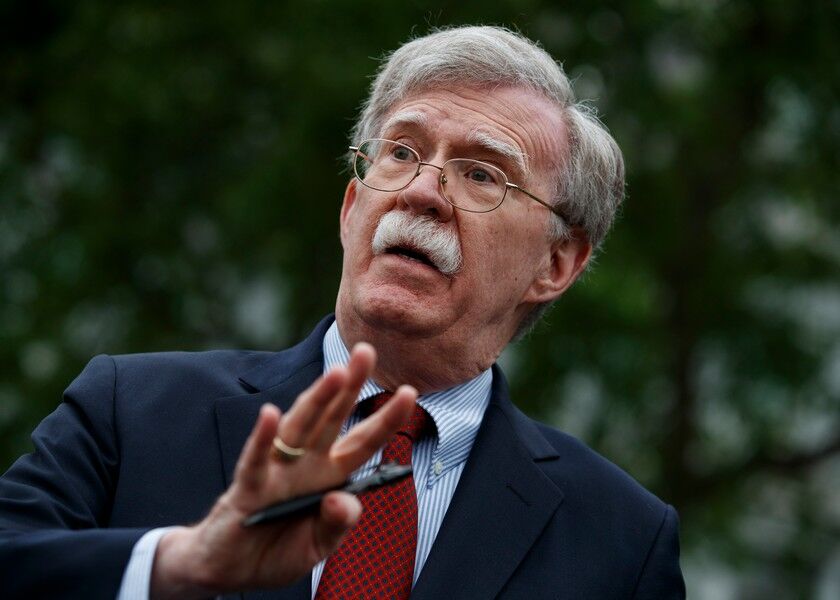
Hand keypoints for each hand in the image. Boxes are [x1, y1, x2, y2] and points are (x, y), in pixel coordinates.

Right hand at [150, 343, 416, 598]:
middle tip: (366, 351)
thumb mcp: (317, 546)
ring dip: (316, 400)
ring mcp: (277, 472)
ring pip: (300, 428)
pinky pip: (256, 460)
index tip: (410, 390)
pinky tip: (271, 414)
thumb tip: (345, 500)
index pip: (364, 441)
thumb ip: (336, 526)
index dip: (386, 418)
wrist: (232, 571)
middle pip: (332, 419)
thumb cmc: (278, 551)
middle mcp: (306, 464)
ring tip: (336, 373)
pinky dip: (262, 438)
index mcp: (330, 475)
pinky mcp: (248, 488)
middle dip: (350, 386)